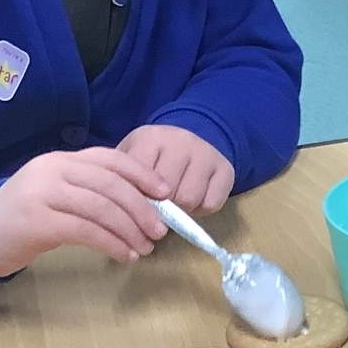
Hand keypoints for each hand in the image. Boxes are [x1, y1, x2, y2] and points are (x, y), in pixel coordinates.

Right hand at [0, 148, 170, 278]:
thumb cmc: (24, 215)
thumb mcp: (57, 192)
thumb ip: (90, 189)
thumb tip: (142, 204)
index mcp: (61, 159)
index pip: (110, 158)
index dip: (142, 174)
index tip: (165, 193)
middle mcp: (53, 170)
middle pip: (110, 184)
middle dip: (141, 208)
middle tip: (160, 230)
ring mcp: (43, 194)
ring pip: (101, 208)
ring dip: (130, 230)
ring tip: (145, 248)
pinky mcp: (37, 222)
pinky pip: (85, 231)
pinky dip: (111, 243)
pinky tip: (123, 255)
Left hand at [118, 124, 235, 215]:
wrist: (192, 137)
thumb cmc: (153, 156)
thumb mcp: (131, 157)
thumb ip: (123, 178)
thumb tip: (122, 207)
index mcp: (152, 138)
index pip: (140, 177)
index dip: (136, 197)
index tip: (135, 203)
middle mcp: (182, 141)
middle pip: (166, 192)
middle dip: (159, 207)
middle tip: (156, 207)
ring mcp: (207, 154)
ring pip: (189, 199)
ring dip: (181, 210)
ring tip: (175, 203)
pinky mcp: (226, 170)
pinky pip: (211, 203)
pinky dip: (201, 210)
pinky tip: (194, 200)